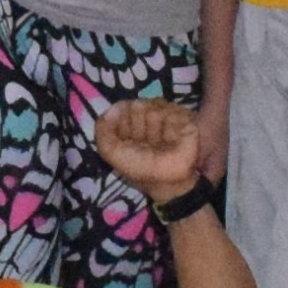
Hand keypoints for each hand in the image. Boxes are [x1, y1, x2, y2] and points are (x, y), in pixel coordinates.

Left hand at [89, 94, 211, 195]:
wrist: (168, 182)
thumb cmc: (141, 169)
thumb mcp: (111, 153)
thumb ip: (103, 130)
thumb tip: (110, 109)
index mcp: (132, 122)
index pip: (122, 107)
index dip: (121, 122)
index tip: (127, 140)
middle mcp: (149, 115)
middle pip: (137, 105)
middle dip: (138, 126)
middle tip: (145, 144)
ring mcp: (168, 114)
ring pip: (154, 107)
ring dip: (154, 130)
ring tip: (159, 145)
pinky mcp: (185, 117)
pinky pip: (171, 112)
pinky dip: (168, 128)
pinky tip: (171, 140)